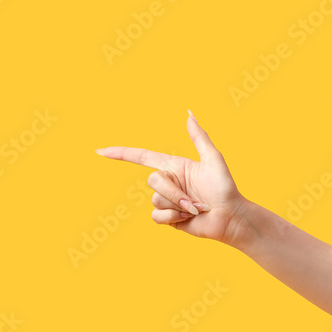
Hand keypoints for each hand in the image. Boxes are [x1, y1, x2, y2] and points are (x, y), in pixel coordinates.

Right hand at [96, 111, 248, 245]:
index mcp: (174, 166)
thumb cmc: (225, 187)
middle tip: (195, 200)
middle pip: (152, 180)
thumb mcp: (213, 158)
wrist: (230, 217)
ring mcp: (167, 200)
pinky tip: (187, 218)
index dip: (121, 154)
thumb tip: (188, 114)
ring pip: (154, 199)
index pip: (142, 157)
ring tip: (196, 208)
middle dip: (174, 191)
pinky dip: (172, 217)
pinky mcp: (167, 217)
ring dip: (177, 205)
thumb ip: (199, 137)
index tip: (100, 151)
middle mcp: (168, 182)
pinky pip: (156, 215)